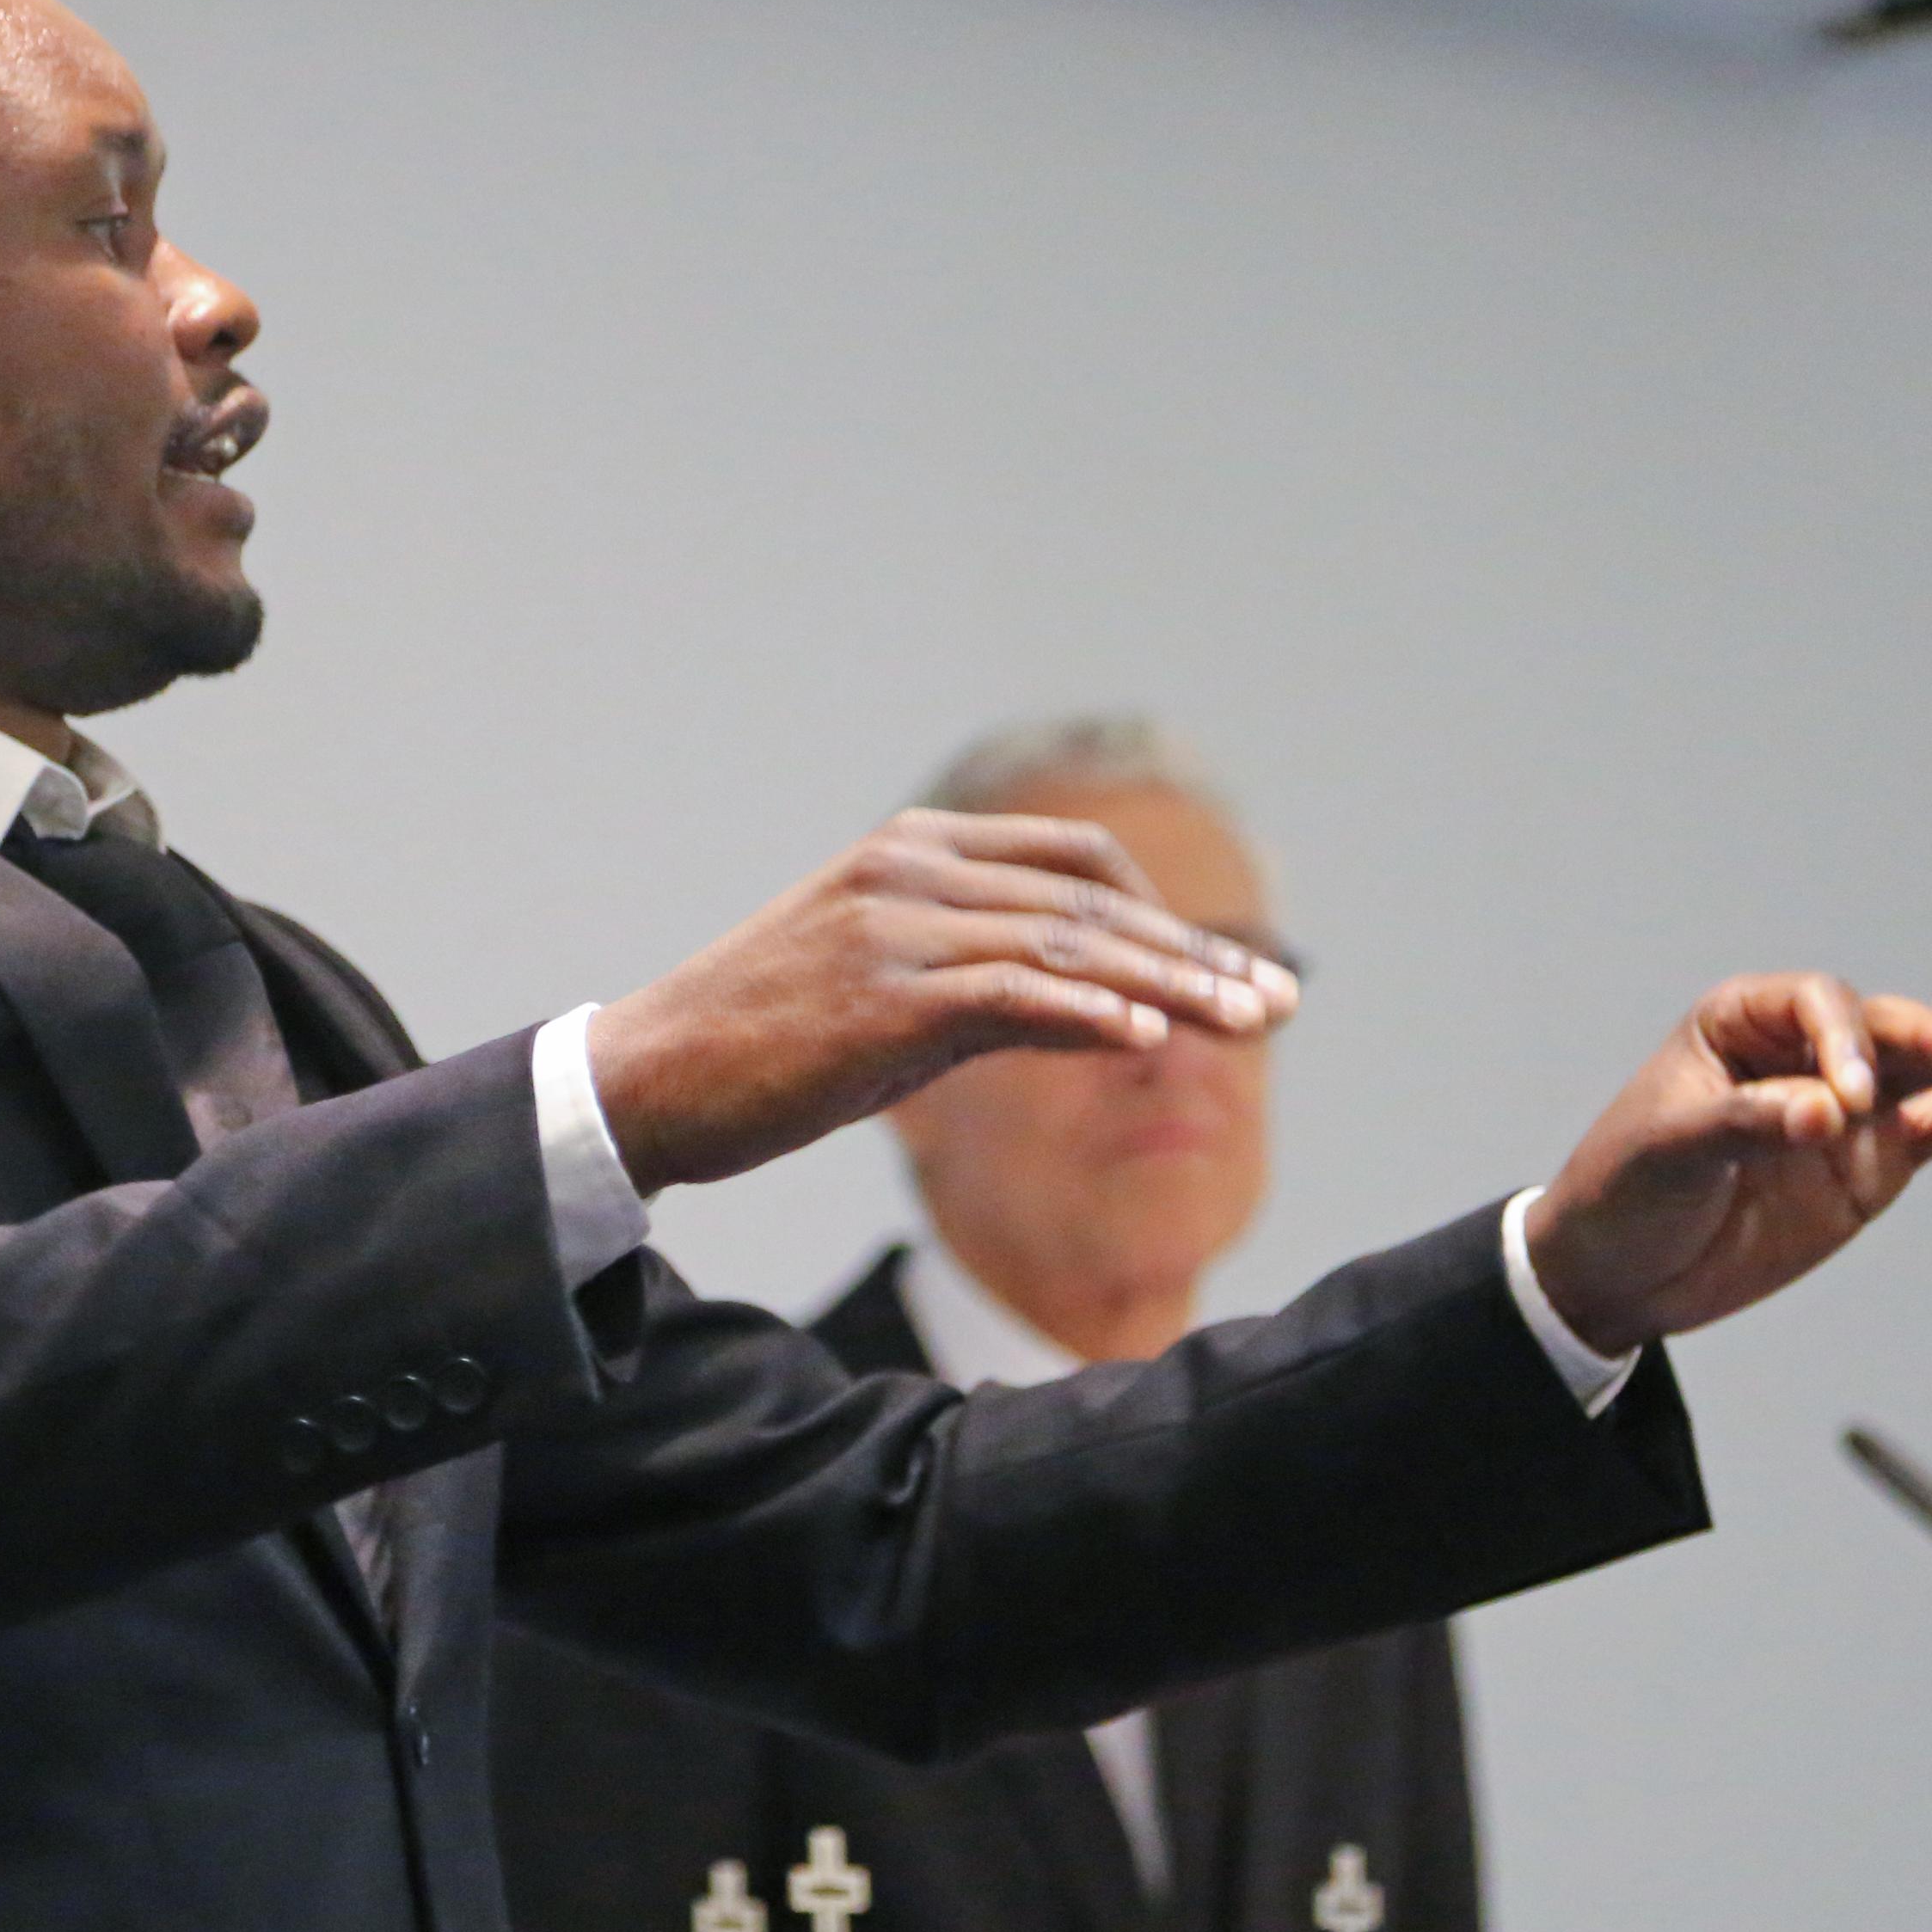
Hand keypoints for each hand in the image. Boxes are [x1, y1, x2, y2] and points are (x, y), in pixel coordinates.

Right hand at [590, 811, 1301, 1193]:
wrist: (652, 1079)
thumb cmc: (771, 1047)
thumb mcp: (898, 999)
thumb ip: (1001, 988)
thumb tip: (1119, 1017)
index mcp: (917, 852)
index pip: (1078, 865)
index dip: (1168, 917)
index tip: (1236, 975)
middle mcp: (911, 869)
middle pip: (1090, 902)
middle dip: (1195, 956)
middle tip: (1279, 1006)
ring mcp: (894, 927)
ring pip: (1066, 944)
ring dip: (1169, 987)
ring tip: (1248, 1026)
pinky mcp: (879, 997)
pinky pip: (1007, 994)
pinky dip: (1085, 1011)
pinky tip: (1146, 1038)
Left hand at [1521, 975, 1931, 1356]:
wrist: (1620, 1273)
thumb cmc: (1624, 1190)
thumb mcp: (1669, 1151)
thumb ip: (1748, 1125)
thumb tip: (1829, 1115)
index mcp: (1740, 1024)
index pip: (1814, 1004)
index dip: (1841, 1040)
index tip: (1846, 1101)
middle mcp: (1803, 1053)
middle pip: (1883, 1028)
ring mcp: (1846, 1109)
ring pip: (1924, 1069)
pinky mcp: (1871, 1164)